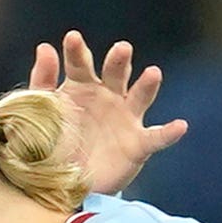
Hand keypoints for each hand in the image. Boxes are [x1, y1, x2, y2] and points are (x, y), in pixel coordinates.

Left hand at [35, 31, 183, 197]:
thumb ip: (42, 82)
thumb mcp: (42, 113)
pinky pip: (156, 137)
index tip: (72, 38)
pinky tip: (179, 126)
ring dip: (147, 85)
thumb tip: (44, 47)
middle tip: (122, 50)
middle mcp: (108, 96)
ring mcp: (126, 118)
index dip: (76, 51)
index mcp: (81, 86)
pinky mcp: (138, 144)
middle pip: (116, 73)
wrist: (67, 183)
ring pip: (140, 96)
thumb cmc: (55, 141)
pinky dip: (168, 132)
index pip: (80, 64)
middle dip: (119, 61)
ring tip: (153, 73)